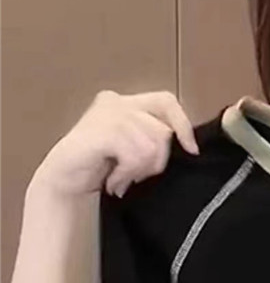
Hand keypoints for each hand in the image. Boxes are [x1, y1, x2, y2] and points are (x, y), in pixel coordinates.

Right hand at [33, 90, 198, 199]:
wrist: (64, 180)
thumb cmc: (101, 168)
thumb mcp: (134, 149)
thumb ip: (154, 139)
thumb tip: (189, 145)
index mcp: (126, 103)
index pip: (167, 101)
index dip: (183, 125)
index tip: (191, 150)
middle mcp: (117, 102)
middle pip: (163, 131)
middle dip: (157, 161)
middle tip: (136, 175)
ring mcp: (107, 114)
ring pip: (151, 146)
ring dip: (139, 170)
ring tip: (121, 178)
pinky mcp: (101, 131)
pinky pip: (134, 155)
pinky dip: (127, 173)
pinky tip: (114, 180)